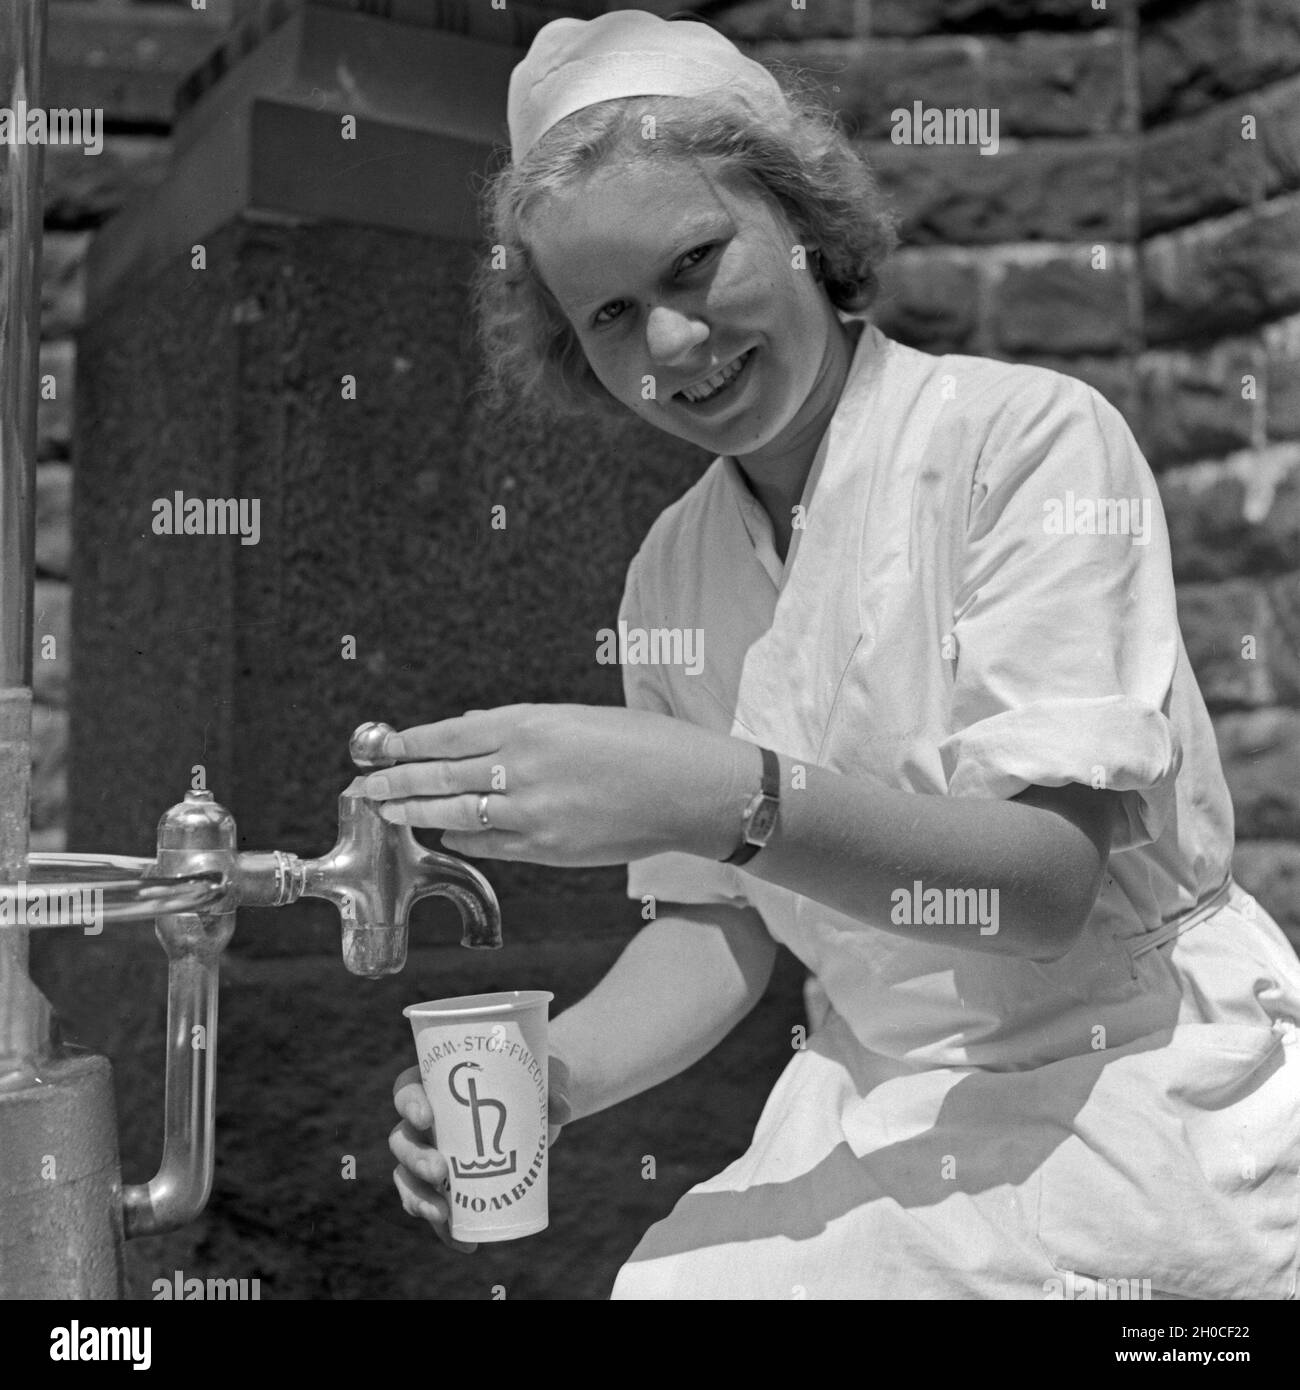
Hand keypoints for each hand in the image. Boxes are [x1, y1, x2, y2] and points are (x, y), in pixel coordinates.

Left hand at [360, 704, 756, 866]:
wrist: (692, 791)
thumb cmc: (642, 744)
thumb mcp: (575, 718)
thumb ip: (517, 729)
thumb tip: (466, 737)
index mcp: (532, 725)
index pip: (449, 736)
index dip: (409, 744)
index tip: (381, 748)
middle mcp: (525, 768)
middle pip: (441, 777)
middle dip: (397, 783)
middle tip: (366, 788)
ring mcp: (534, 814)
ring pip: (455, 814)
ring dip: (416, 814)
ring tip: (388, 813)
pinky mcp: (548, 850)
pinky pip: (489, 845)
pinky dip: (462, 837)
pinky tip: (445, 832)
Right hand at [389, 1062, 571, 1252]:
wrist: (537, 1107)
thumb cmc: (531, 1081)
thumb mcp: (544, 1077)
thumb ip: (553, 1088)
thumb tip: (561, 1110)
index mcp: (436, 1084)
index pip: (406, 1089)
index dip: (409, 1104)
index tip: (427, 1118)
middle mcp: (425, 1121)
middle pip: (401, 1139)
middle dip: (415, 1158)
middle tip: (440, 1171)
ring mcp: (431, 1153)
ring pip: (406, 1177)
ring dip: (418, 1197)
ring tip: (442, 1214)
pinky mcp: (446, 1184)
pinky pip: (432, 1207)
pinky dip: (443, 1229)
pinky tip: (463, 1243)